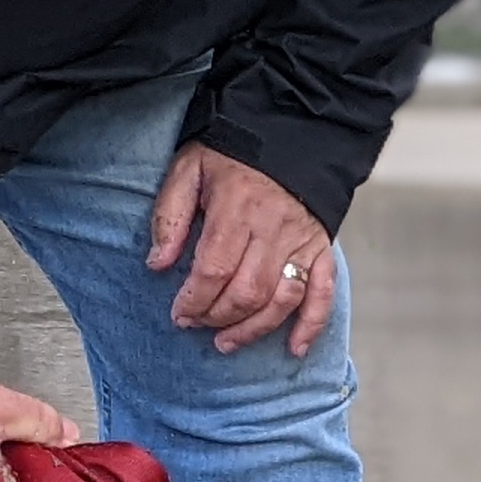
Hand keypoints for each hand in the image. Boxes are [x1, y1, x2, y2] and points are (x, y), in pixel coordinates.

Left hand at [148, 143, 335, 357]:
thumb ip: (170, 215)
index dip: (194, 300)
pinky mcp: (321, 248)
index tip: (179, 313)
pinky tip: (293, 348)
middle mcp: (274, 228)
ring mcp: (302, 241)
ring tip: (227, 342)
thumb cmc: (232, 153)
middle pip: (247, 292)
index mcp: (238, 207)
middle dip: (217, 317)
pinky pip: (322, 293)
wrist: (288, 132)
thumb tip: (158, 264)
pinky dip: (311, 325)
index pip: (215, 269)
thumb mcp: (189, 169)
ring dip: (252, 329)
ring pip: (281, 300)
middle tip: (197, 323)